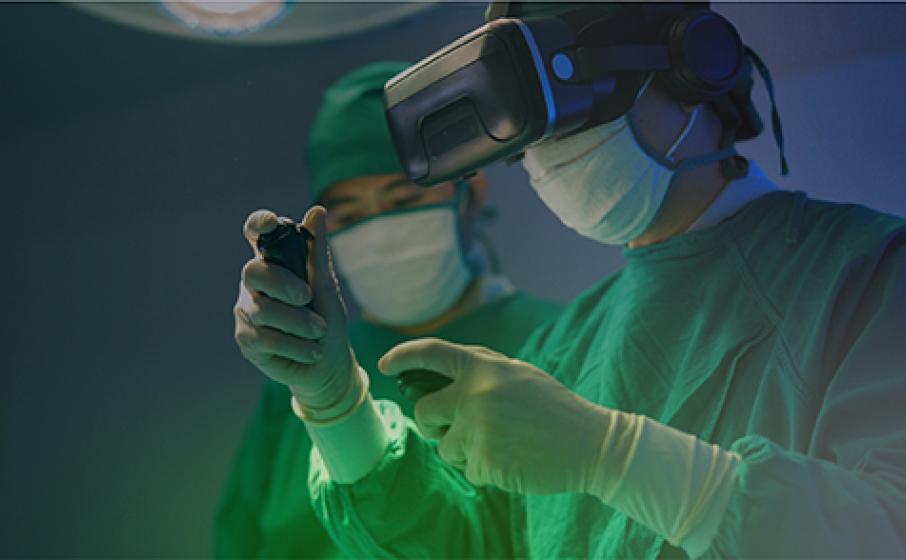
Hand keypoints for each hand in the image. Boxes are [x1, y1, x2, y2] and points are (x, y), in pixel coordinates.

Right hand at [234, 206, 355, 409]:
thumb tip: (317, 210)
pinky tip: (311, 351)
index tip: (272, 222)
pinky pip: (265, 338)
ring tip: (319, 332)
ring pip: (263, 310)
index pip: (257, 234)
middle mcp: (255, 284)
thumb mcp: (327, 286)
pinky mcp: (246, 338)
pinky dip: (294, 345)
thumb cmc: (327, 319)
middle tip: (307, 297)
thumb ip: (317, 253)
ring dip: (298, 322)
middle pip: (253, 272)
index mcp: (274, 262)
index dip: (258, 224)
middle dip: (282, 285)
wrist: (328, 364)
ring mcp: (246, 310)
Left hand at [378, 338, 615, 494]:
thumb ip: (479, 372)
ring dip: (465, 451)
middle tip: (449, 429)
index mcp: (483, 366)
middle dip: (431, 424)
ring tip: (502, 445)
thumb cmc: (554, 408)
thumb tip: (439, 381)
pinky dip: (486, 471)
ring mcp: (477, 428)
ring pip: (444, 447)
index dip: (403, 356)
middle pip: (424, 412)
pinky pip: (468, 471)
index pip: (431, 352)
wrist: (591, 443)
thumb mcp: (518, 375)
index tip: (385, 365)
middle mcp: (473, 393)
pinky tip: (513, 462)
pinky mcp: (484, 461)